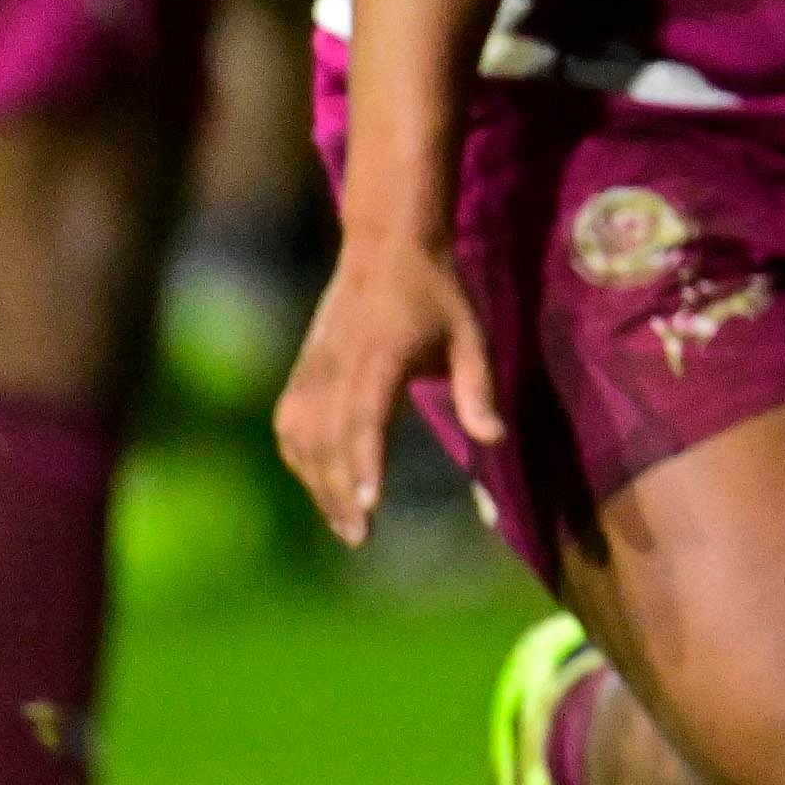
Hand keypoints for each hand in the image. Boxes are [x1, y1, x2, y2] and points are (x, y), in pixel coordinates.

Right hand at [273, 236, 497, 546]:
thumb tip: (495, 439)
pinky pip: (290, 421)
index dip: (365, 462)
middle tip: (360, 535)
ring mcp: (313, 367)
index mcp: (380, 356)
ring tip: (343, 521)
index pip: (365, 417)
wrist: (385, 249)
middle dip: (339, 490)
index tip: (369, 503)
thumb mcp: (471, 336)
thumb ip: (479, 389)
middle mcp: (337, 365)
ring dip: (317, 481)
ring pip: (302, 435)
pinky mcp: (303, 369)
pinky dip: (298, 456)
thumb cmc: (438, 296)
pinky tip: (318, 484)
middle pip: (328, 438)